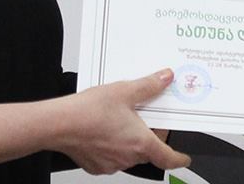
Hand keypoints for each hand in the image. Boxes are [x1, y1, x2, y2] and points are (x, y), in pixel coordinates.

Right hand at [57, 69, 190, 173]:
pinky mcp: (96, 166)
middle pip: (147, 151)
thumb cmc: (88, 112)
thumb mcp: (125, 91)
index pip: (168, 158)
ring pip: (129, 154)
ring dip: (129, 140)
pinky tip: (104, 130)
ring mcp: (112, 164)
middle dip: (147, 136)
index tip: (184, 158)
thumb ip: (149, 86)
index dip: (179, 159)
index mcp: (141, 143)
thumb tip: (165, 78)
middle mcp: (128, 158)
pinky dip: (112, 146)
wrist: (59, 124)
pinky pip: (111, 158)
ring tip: (118, 120)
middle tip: (141, 117)